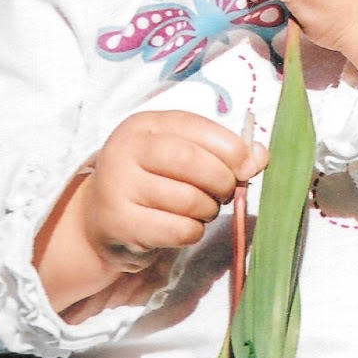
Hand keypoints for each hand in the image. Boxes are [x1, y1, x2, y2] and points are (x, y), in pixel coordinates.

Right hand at [33, 111, 265, 318]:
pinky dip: (192, 232)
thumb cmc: (149, 182)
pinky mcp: (121, 223)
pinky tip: (181, 228)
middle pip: (193, 163)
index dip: (231, 149)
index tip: (246, 166)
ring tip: (199, 210)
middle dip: (221, 182)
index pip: (197, 128)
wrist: (98, 221)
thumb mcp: (181, 156)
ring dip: (207, 211)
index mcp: (145, 125)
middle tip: (223, 193)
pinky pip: (179, 230)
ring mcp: (119, 186)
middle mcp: (127, 149)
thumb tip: (260, 156)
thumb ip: (221, 152)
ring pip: (189, 200)